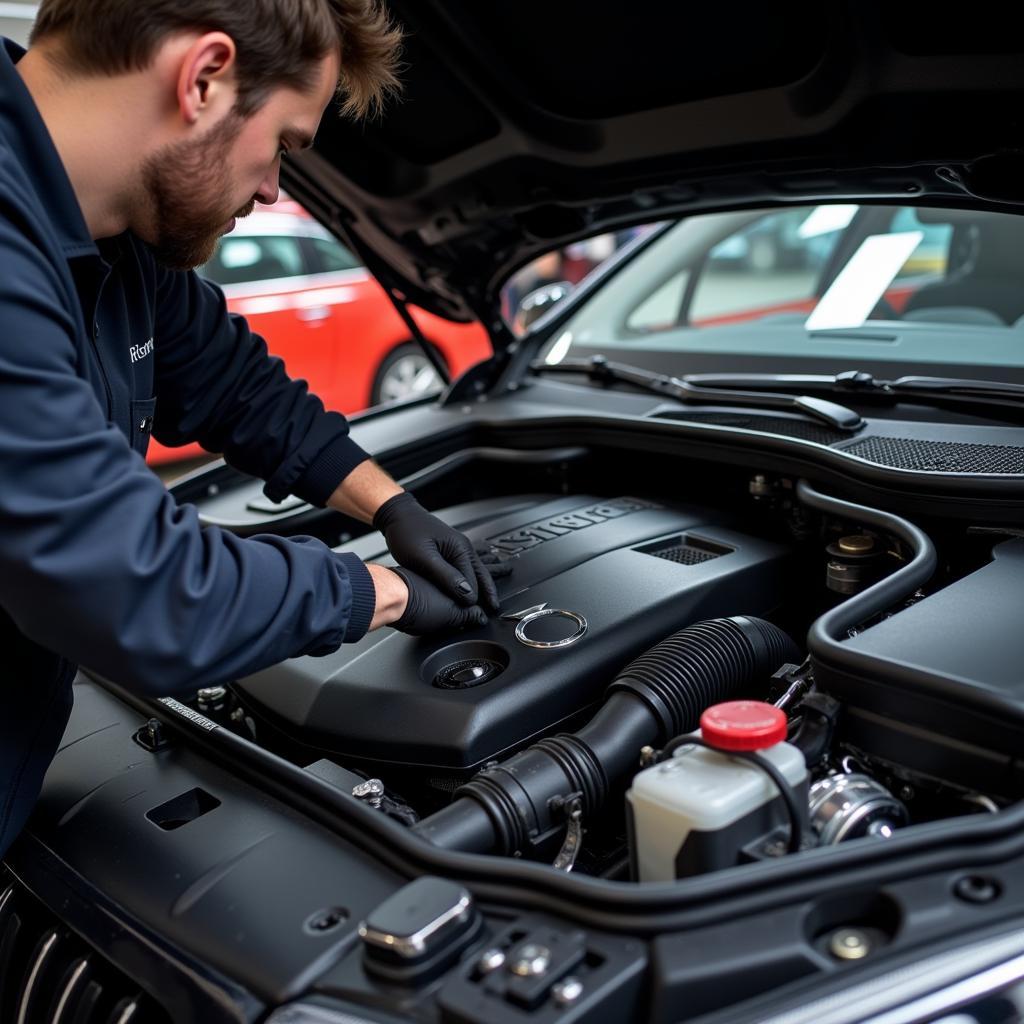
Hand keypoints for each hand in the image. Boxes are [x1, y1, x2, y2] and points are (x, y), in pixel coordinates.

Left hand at [374, 492, 498, 610]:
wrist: (397, 515)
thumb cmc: (406, 533)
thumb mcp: (424, 558)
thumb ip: (446, 576)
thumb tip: (466, 593)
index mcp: (460, 549)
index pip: (473, 581)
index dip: (473, 599)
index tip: (474, 613)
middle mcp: (463, 548)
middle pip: (481, 574)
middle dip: (488, 592)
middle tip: (494, 608)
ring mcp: (457, 547)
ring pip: (477, 570)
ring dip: (485, 583)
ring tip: (493, 595)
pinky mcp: (449, 549)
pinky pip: (467, 566)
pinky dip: (474, 576)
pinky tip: (477, 579)